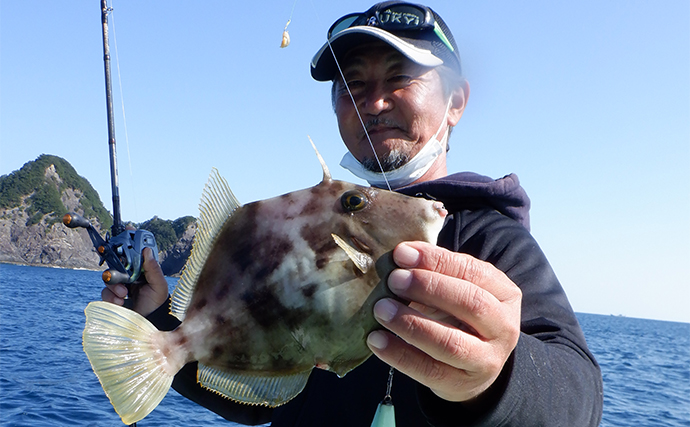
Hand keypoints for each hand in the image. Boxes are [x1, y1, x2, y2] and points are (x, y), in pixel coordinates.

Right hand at [101, 247, 168, 316]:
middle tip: (123, 282)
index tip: (123, 260)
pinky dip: (111, 297)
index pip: (130, 260)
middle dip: (117, 274)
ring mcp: (120, 288)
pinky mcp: (112, 299)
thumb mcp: (158, 285)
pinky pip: (105, 293)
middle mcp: (130, 279)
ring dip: (114, 287)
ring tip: (124, 295)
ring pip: (108, 280)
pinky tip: (120, 303)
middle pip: (116, 268)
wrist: (149, 323)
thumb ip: (153, 268)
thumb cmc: (157, 304)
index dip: (125, 258)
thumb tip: (147, 250)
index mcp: (141, 272)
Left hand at [367, 241, 521, 401]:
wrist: (473, 366)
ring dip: (411, 324)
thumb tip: (399, 256)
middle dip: (429, 288)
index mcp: (505, 294)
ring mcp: (487, 360)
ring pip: (451, 343)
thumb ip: (435, 271)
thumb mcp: (458, 288)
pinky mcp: (463, 385)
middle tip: (393, 280)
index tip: (402, 254)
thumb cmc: (460, 316)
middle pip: (471, 304)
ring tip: (381, 309)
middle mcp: (504, 328)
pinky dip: (400, 355)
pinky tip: (377, 340)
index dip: (436, 261)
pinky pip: (429, 370)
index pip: (473, 272)